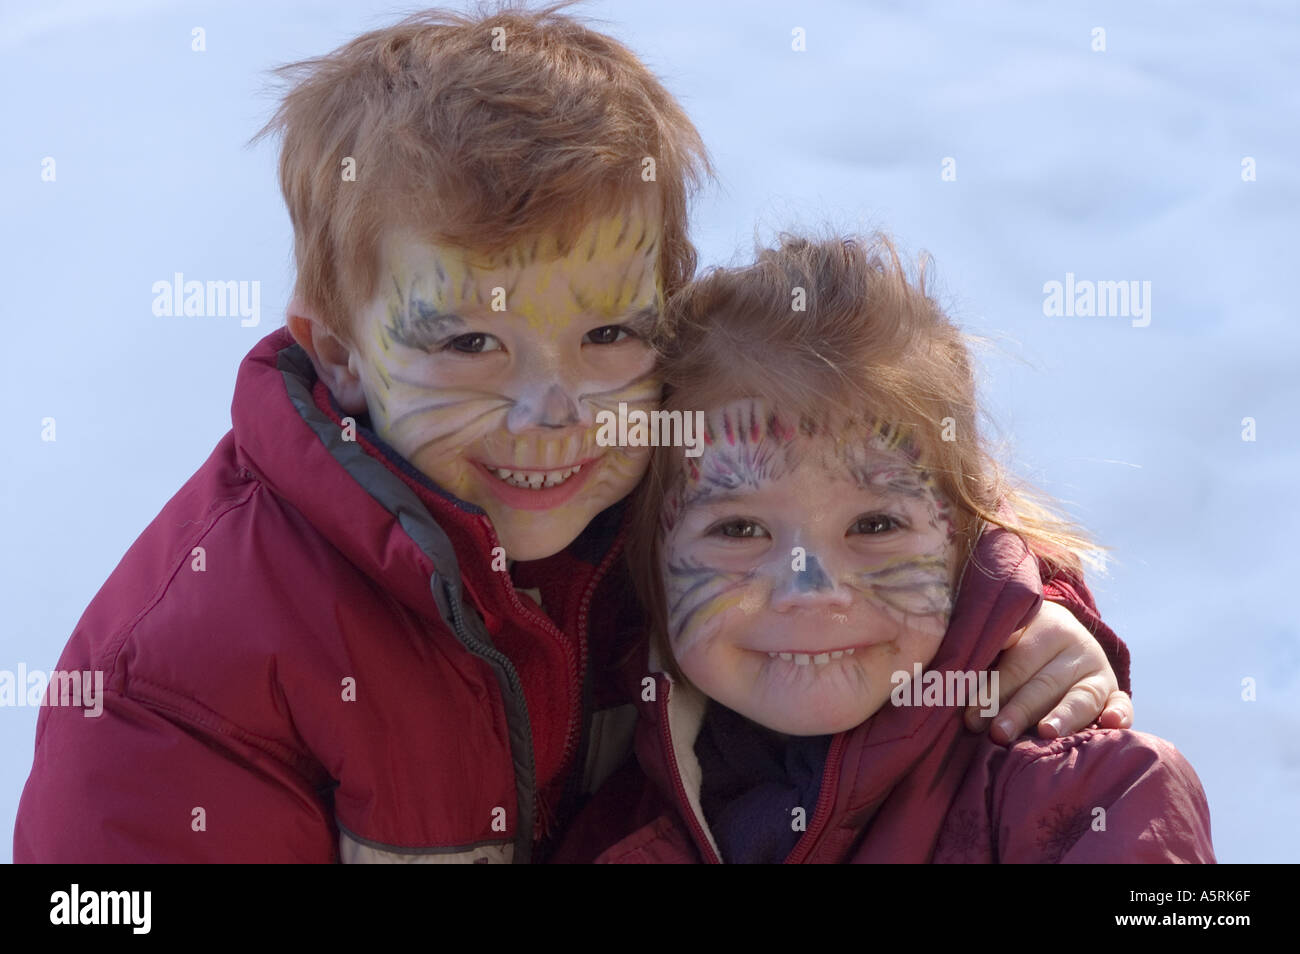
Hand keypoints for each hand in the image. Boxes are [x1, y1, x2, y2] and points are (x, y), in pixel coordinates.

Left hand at [965, 599, 1133, 743]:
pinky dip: (1120, 714)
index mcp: (1045, 625)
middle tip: (997, 733)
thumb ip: (988, 649)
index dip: (993, 690)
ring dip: (1063, 716)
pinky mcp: (1115, 692)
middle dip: (1019, 710)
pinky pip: (1122, 703)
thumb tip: (958, 672)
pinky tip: (1111, 725)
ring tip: (1046, 733)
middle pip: (1044, 682)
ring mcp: (1099, 669)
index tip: (971, 717)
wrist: (1055, 632)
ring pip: (1080, 696)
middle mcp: (1076, 646)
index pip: (1017, 662)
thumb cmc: (1015, 642)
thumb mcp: (1003, 635)